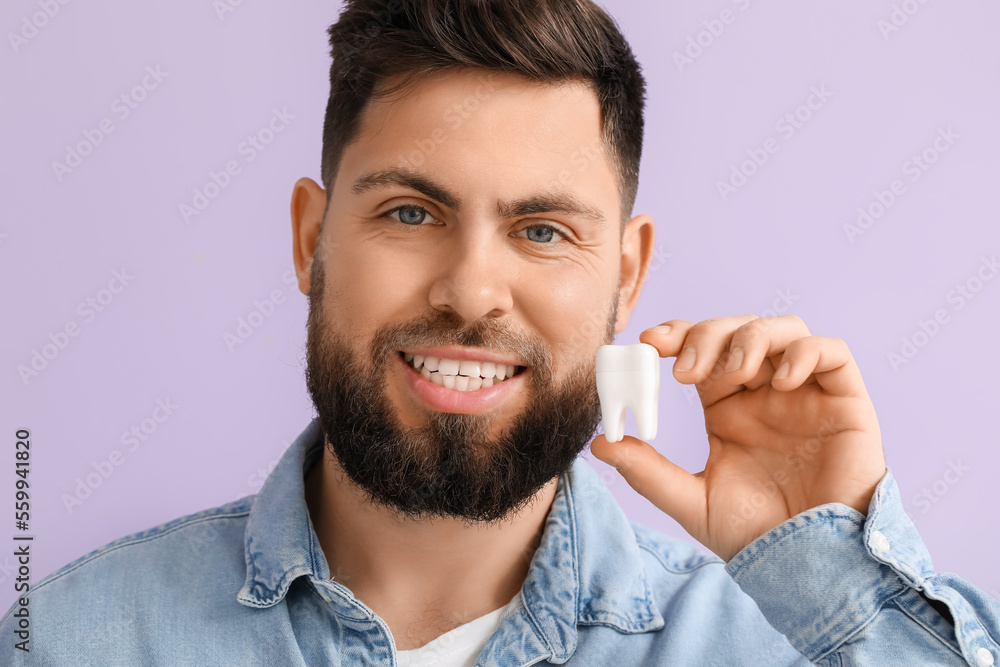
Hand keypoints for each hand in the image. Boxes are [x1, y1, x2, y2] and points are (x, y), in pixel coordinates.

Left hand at [589, 314, 885, 561]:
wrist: (811, 567)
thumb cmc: (755, 535)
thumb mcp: (691, 502)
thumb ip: (648, 472)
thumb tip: (600, 442)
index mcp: (728, 406)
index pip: (701, 350)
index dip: (677, 335)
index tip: (647, 342)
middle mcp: (765, 391)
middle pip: (737, 329)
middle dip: (707, 336)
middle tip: (684, 372)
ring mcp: (806, 393)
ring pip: (783, 329)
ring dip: (751, 338)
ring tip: (732, 374)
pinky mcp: (846, 402)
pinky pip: (832, 353)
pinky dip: (805, 352)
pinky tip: (780, 381)